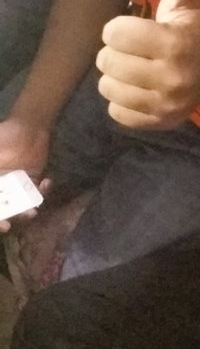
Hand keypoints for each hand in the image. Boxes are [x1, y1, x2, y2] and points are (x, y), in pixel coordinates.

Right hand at [0, 118, 49, 232]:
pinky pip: (37, 194)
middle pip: (3, 209)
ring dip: (26, 211)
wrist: (30, 125)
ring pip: (20, 206)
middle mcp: (2, 186)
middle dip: (8, 218)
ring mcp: (17, 186)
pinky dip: (42, 193)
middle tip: (13, 223)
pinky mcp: (33, 181)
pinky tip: (46, 182)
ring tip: (33, 211)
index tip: (2, 224)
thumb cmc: (5, 137)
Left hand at [96, 0, 199, 128]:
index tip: (131, 27)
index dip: (118, 27)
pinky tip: (135, 87)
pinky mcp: (159, 122)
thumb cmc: (193, 28)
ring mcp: (166, 104)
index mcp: (176, 43)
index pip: (115, 34)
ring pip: (108, 88)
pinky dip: (120, 99)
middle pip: (107, 61)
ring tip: (130, 67)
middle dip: (113, 50)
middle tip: (129, 48)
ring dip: (113, 75)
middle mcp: (172, 77)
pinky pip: (117, 113)